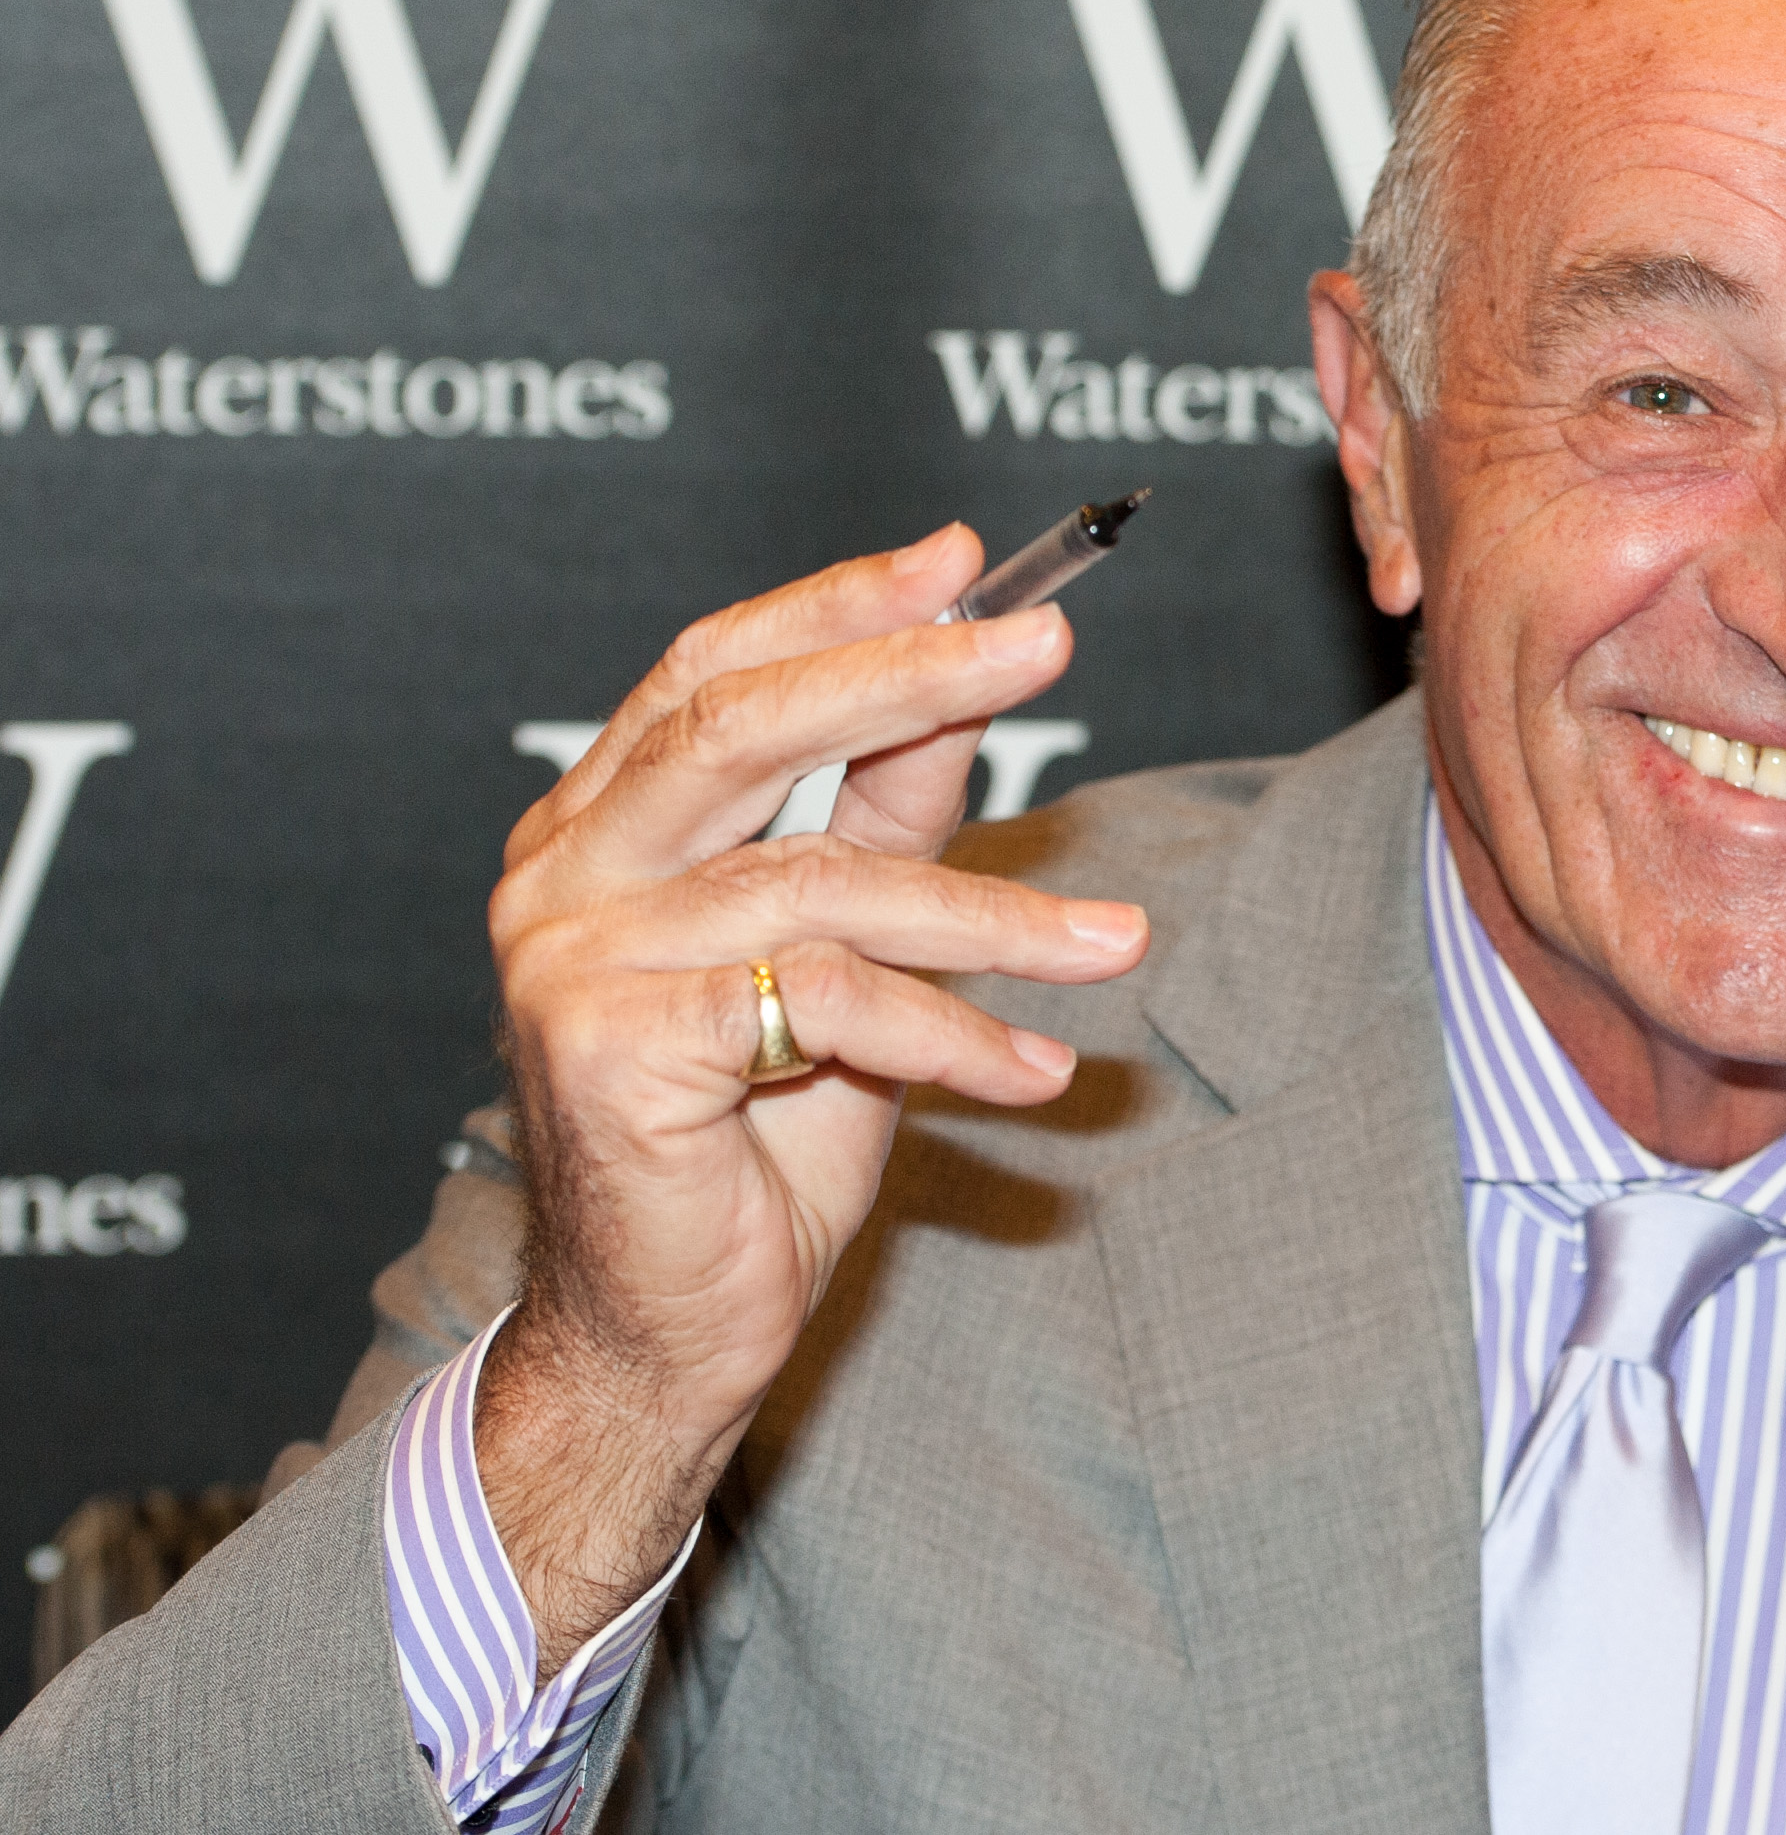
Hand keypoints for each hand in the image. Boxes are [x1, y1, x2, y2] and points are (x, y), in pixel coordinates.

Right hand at [473, 526, 1147, 1667]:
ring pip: (820, 882)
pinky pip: (826, 1002)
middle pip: (744, 727)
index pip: (713, 673)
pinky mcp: (610, 1046)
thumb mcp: (845, 953)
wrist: (672, 1332)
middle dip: (908, 673)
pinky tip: (1035, 1067)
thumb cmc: (756, 1142)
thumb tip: (970, 681)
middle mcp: (562, 874)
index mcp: (598, 829)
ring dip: (995, 914)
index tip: (962, 561)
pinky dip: (953, 1032)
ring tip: (1116, 940)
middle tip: (1047, 644)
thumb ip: (884, 818)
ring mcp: (570, 957)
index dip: (837, 607)